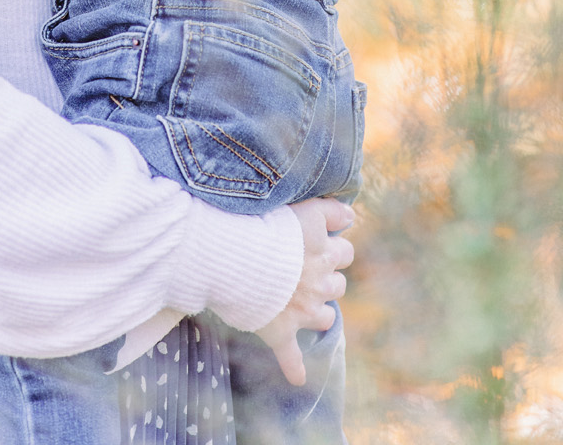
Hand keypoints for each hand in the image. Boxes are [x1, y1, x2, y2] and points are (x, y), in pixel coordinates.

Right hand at [254, 198, 354, 386]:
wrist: (235, 255)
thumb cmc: (262, 225)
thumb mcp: (303, 208)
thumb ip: (331, 210)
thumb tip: (351, 215)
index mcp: (323, 252)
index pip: (345, 251)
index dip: (333, 247)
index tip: (320, 243)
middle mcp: (318, 282)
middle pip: (338, 284)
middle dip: (326, 279)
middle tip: (303, 270)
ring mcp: (302, 311)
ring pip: (326, 317)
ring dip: (318, 312)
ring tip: (302, 305)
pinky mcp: (281, 331)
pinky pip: (292, 357)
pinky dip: (295, 367)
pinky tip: (298, 377)